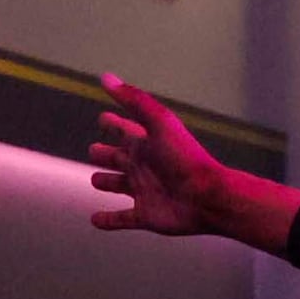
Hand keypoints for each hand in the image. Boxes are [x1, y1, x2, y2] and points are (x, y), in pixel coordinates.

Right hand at [90, 78, 233, 234]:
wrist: (206, 196)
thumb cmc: (184, 158)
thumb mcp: (159, 122)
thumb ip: (134, 100)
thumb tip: (107, 78)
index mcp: (146, 143)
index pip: (125, 130)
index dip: (114, 123)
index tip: (103, 118)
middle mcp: (143, 166)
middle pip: (118, 157)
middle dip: (105, 153)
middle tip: (93, 150)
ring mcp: (143, 191)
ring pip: (118, 185)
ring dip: (106, 183)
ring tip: (94, 180)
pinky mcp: (144, 215)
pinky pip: (121, 218)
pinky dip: (108, 220)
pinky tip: (96, 219)